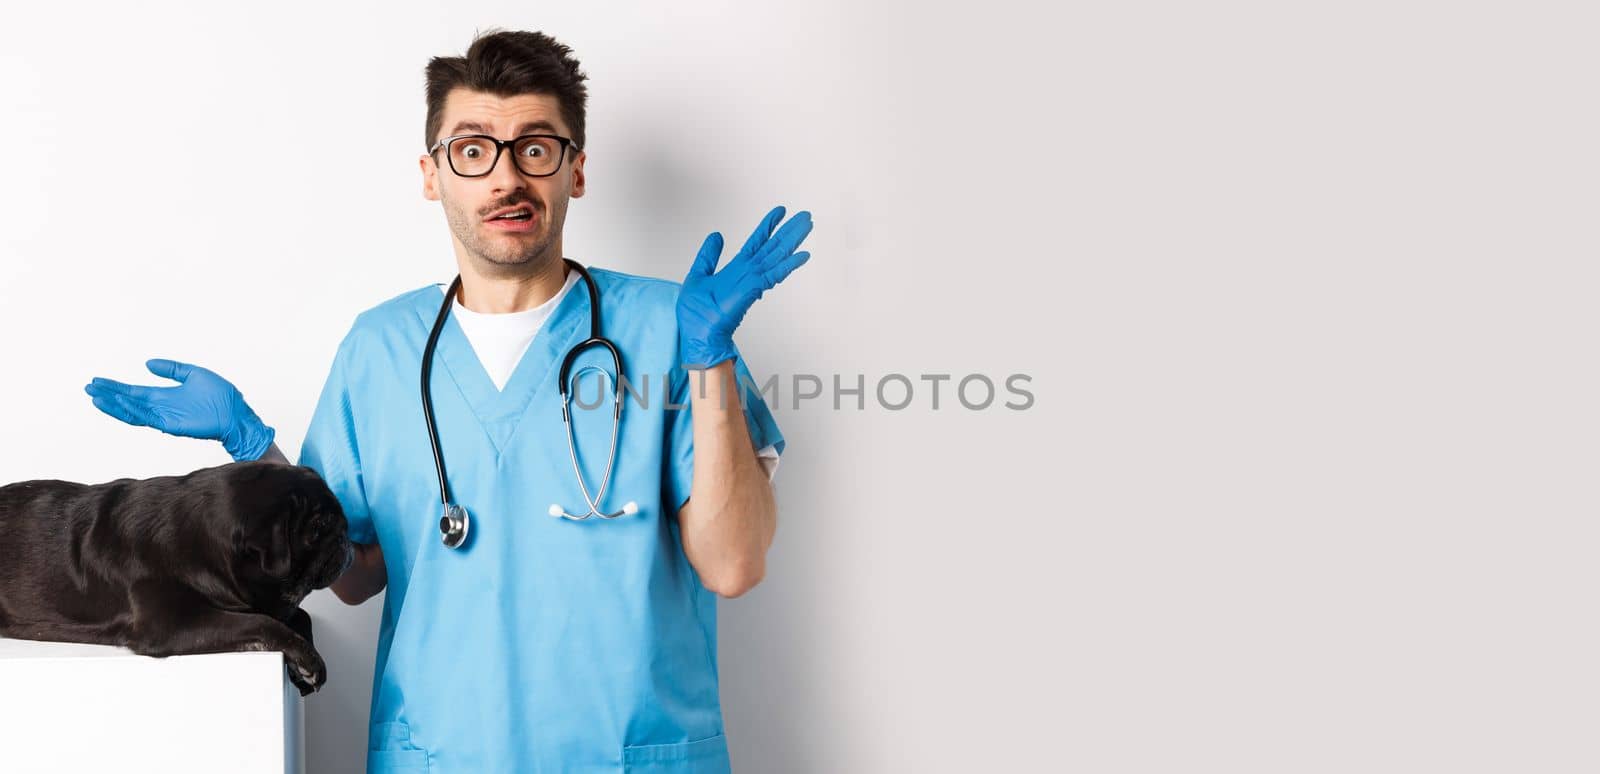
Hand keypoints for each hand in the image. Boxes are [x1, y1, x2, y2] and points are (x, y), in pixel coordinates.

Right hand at [84, 359, 275, 461]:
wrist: (236, 413)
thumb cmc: (220, 396)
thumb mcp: (193, 374)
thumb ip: (171, 369)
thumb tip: (147, 364)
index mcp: (164, 396)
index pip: (134, 392)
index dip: (116, 388)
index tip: (98, 381)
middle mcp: (161, 407)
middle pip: (128, 402)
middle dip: (108, 395)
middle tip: (89, 388)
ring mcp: (164, 417)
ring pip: (133, 412)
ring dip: (114, 405)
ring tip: (96, 397)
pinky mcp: (171, 425)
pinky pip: (147, 417)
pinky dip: (132, 410)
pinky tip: (119, 401)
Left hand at [677, 205, 813, 368]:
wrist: (698, 336)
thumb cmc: (697, 314)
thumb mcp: (698, 275)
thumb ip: (708, 256)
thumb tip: (717, 235)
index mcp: (737, 269)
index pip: (756, 242)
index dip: (768, 225)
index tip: (780, 211)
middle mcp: (748, 273)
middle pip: (772, 247)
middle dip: (788, 230)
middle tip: (805, 216)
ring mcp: (752, 282)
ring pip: (776, 256)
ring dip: (793, 240)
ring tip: (807, 225)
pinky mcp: (751, 291)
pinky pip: (773, 275)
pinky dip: (788, 265)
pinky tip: (803, 255)